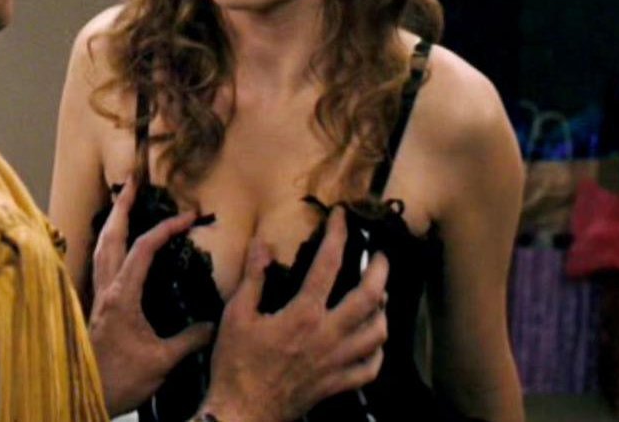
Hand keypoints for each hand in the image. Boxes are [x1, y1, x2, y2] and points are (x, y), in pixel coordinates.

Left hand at [88, 178, 213, 416]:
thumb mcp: (162, 361)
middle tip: (132, 183)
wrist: (84, 397)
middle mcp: (106, 289)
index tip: (188, 216)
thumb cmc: (119, 379)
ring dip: (113, 223)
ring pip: (101, 249)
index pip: (144, 249)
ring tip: (123, 204)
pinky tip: (116, 248)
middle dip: (122, 207)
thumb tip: (215, 324)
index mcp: (122, 295)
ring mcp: (98, 297)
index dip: (166, 228)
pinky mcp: (97, 308)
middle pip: (110, 237)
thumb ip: (190, 339)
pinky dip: (109, 246)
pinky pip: (101, 265)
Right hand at [199, 207, 388, 421]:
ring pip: (378, 332)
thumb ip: (253, 277)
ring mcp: (337, 362)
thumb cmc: (235, 365)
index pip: (328, 263)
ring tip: (380, 295)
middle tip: (381, 255)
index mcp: (304, 314)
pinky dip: (378, 352)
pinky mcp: (337, 385)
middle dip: (380, 269)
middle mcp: (328, 335)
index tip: (341, 216)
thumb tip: (261, 243)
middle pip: (370, 296)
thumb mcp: (236, 315)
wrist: (241, 415)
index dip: (338, 234)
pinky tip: (373, 341)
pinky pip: (370, 368)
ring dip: (383, 309)